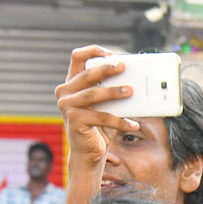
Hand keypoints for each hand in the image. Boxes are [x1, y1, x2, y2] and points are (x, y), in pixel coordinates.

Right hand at [54, 45, 138, 166]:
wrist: (88, 152)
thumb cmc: (99, 125)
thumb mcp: (105, 104)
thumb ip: (111, 90)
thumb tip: (137, 80)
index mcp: (72, 83)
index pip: (77, 57)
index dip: (93, 51)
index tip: (111, 53)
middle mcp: (65, 92)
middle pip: (87, 75)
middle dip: (106, 69)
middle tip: (123, 66)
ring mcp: (67, 106)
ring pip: (93, 95)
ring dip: (113, 92)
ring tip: (130, 90)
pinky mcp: (74, 121)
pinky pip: (101, 118)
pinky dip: (120, 121)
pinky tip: (134, 124)